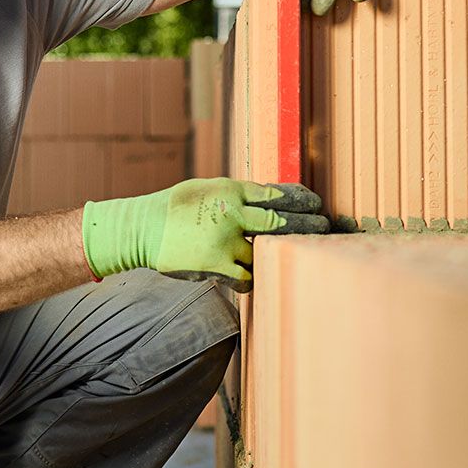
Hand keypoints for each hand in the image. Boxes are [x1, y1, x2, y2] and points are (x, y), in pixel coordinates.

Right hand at [81, 178, 330, 283]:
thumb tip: (273, 197)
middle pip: (282, 222)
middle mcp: (231, 213)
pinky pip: (246, 277)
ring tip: (285, 257)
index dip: (301, 200)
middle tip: (324, 228)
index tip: (317, 204)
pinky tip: (248, 275)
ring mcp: (224, 240)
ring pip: (264, 254)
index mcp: (231, 190)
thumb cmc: (177, 208)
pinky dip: (250, 278)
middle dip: (309, 226)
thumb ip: (239, 195)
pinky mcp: (215, 265)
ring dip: (273, 256)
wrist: (142, 228)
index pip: (276, 194)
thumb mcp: (208, 189)